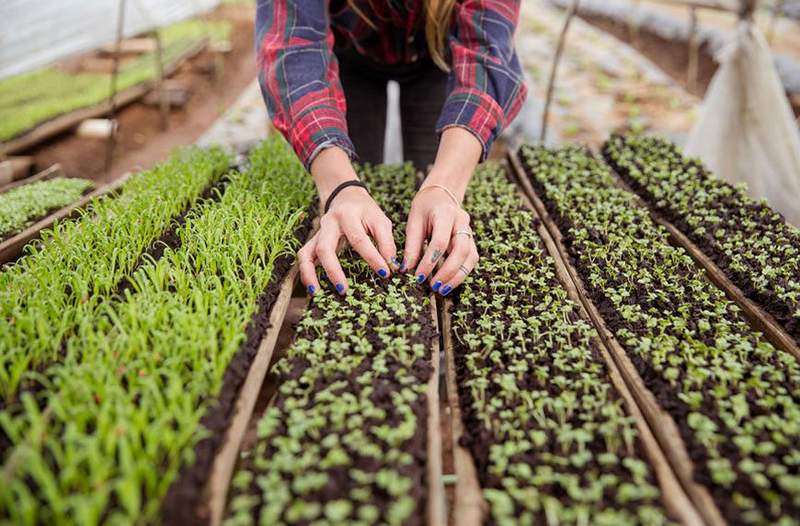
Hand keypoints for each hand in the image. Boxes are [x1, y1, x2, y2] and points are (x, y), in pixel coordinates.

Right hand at [299, 147, 396, 295]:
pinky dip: (305, 272)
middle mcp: (328, 224)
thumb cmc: (366, 211)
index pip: (359, 239)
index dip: (372, 258)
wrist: (346, 196)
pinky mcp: (313, 240)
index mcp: (348, 215)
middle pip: (324, 248)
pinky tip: (312, 287)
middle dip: (333, 270)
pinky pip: (304, 257)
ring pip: (306, 253)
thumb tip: (392, 266)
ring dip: (309, 274)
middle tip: (344, 290)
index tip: (385, 273)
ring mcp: (318, 233)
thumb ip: (386, 242)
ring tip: (316, 293)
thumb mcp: (380, 220)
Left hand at [403, 185, 477, 295]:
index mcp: (445, 213)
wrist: (442, 194)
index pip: (440, 242)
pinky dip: (462, 272)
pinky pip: (471, 259)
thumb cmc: (425, 207)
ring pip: (471, 257)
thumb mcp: (413, 221)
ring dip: (458, 276)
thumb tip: (406, 269)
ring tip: (443, 289)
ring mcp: (470, 230)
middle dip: (448, 271)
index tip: (418, 276)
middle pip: (461, 250)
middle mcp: (462, 222)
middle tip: (434, 287)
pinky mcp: (471, 240)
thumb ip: (412, 245)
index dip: (429, 262)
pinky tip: (450, 282)